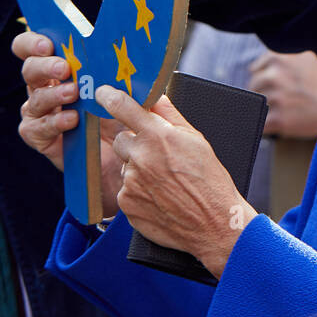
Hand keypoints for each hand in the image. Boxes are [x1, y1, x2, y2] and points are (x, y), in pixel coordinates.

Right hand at [14, 30, 125, 218]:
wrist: (121, 154)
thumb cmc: (120, 114)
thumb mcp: (123, 89)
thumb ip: (120, 70)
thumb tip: (133, 52)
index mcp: (59, 68)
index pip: (33, 47)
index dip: (33, 42)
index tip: (49, 44)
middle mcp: (43, 87)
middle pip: (30, 69)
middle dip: (45, 66)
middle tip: (64, 68)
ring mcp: (38, 112)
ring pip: (34, 98)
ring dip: (54, 94)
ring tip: (73, 93)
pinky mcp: (38, 136)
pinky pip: (36, 127)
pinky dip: (54, 122)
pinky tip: (71, 119)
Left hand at [98, 84, 253, 277]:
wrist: (213, 223)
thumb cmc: (210, 180)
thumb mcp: (197, 140)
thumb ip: (171, 116)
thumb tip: (156, 97)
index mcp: (159, 137)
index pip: (123, 107)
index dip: (109, 96)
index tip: (102, 93)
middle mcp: (141, 157)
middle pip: (121, 140)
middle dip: (135, 145)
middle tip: (158, 158)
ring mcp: (130, 182)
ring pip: (125, 166)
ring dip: (139, 170)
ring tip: (165, 183)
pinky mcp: (126, 204)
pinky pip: (126, 190)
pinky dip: (139, 192)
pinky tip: (159, 197)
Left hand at [249, 50, 316, 138]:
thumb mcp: (308, 59)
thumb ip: (283, 60)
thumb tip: (256, 68)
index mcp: (279, 59)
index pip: (255, 69)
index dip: (264, 79)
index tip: (272, 86)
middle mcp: (274, 76)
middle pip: (253, 87)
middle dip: (264, 94)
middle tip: (281, 101)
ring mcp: (276, 99)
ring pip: (257, 106)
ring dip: (267, 110)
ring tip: (285, 112)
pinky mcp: (279, 120)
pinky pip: (259, 124)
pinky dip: (265, 126)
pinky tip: (276, 125)